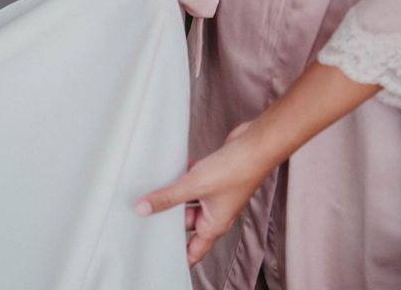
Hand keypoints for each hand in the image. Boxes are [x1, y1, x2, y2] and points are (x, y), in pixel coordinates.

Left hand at [134, 121, 273, 266]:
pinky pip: (194, 181)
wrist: (256, 145)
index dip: (180, 254)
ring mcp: (216, 193)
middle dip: (169, 218)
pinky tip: (170, 170)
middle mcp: (217, 211)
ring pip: (189, 199)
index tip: (163, 256)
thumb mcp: (194, 186)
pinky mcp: (215, 175)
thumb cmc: (237, 170)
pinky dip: (182, 177)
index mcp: (215, 224)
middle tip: (146, 215)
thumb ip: (167, 198)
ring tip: (151, 192)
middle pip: (187, 222)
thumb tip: (143, 209)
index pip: (195, 249)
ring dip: (174, 195)